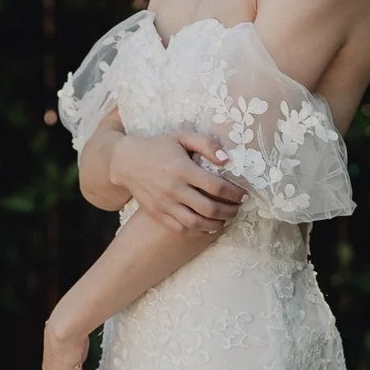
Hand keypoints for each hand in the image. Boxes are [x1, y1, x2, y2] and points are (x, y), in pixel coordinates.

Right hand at [110, 132, 246, 234]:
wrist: (125, 162)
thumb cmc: (159, 147)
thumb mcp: (182, 137)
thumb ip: (206, 144)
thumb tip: (227, 159)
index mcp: (182, 169)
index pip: (216, 186)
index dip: (234, 193)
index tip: (244, 195)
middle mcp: (173, 189)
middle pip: (209, 208)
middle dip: (229, 211)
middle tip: (238, 209)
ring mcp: (164, 204)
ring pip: (196, 223)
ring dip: (216, 224)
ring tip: (225, 219)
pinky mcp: (157, 214)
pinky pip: (181, 229)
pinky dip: (198, 232)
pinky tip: (208, 227)